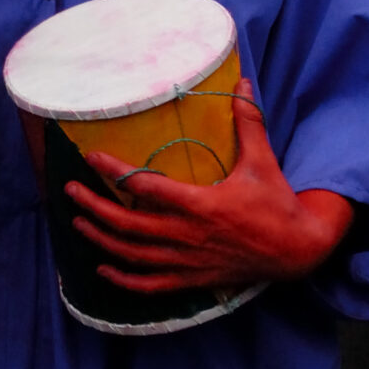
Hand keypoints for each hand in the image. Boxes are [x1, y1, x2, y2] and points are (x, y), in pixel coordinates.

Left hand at [62, 79, 351, 297]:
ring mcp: (188, 261)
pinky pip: (151, 285)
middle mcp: (188, 236)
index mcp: (201, 204)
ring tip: (76, 222)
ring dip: (101, 239)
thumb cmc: (277, 203)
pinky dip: (124, 280)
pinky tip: (103, 270)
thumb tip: (243, 83)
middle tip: (70, 190)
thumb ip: (248, 122)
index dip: (115, 172)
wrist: (298, 251)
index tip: (90, 158)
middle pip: (128, 225)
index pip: (146, 187)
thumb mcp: (263, 161)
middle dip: (94, 207)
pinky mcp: (193, 279)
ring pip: (133, 255)